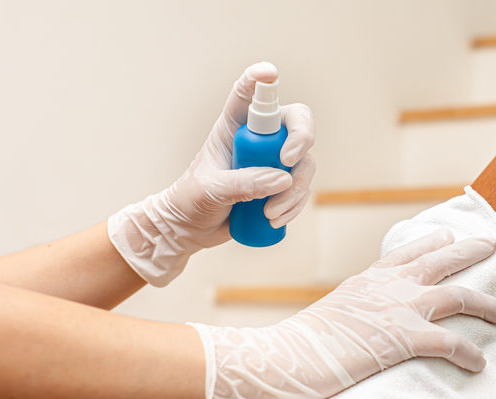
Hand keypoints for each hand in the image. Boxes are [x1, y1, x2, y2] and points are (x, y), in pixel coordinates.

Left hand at [108, 62, 316, 285]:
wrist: (191, 228)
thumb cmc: (191, 200)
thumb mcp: (211, 189)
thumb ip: (244, 183)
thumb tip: (283, 179)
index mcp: (233, 127)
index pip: (247, 95)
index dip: (260, 79)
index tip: (270, 73)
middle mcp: (259, 139)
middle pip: (295, 122)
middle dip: (301, 138)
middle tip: (288, 161)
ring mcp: (273, 161)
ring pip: (305, 162)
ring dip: (295, 189)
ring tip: (270, 214)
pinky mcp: (282, 185)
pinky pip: (303, 188)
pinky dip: (295, 205)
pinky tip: (275, 220)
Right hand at [187, 230, 495, 398]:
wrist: (288, 356)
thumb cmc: (302, 342)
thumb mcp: (335, 311)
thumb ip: (359, 305)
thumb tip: (368, 314)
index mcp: (370, 278)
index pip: (407, 252)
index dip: (431, 241)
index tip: (447, 234)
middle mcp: (390, 285)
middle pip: (442, 260)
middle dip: (470, 251)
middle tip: (491, 244)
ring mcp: (400, 308)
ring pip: (458, 296)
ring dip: (485, 304)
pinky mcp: (405, 338)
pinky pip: (451, 343)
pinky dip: (469, 354)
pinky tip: (478, 363)